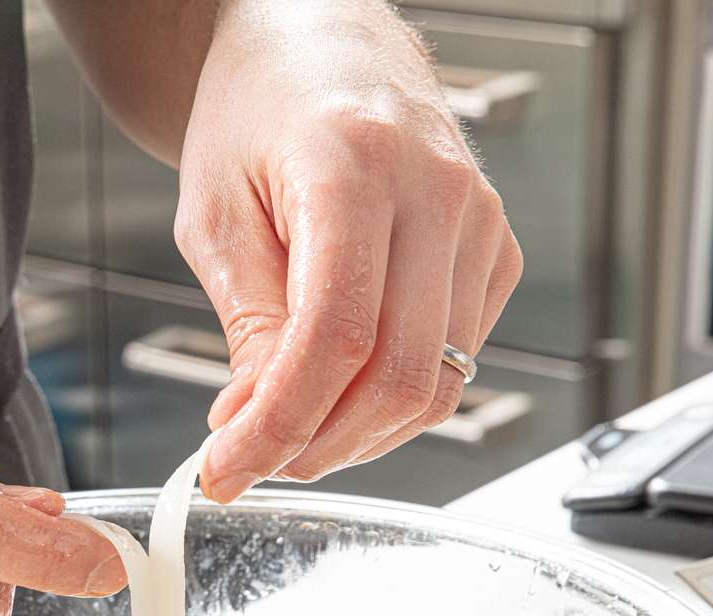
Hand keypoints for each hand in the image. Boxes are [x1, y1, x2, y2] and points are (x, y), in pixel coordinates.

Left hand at [175, 1, 523, 500]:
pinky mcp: (495, 254)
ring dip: (356, 437)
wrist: (318, 49)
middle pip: (399, 376)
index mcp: (355, 167)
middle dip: (317, 445)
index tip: (228, 469)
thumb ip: (247, 325)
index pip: (335, 338)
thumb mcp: (217, 217)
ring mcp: (480, 224)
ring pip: (437, 385)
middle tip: (252, 460)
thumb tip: (257, 426)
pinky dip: (394, 403)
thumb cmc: (256, 116)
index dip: (279, 425)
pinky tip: (339, 395)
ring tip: (289, 429)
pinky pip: (457, 364)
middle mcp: (438, 192)